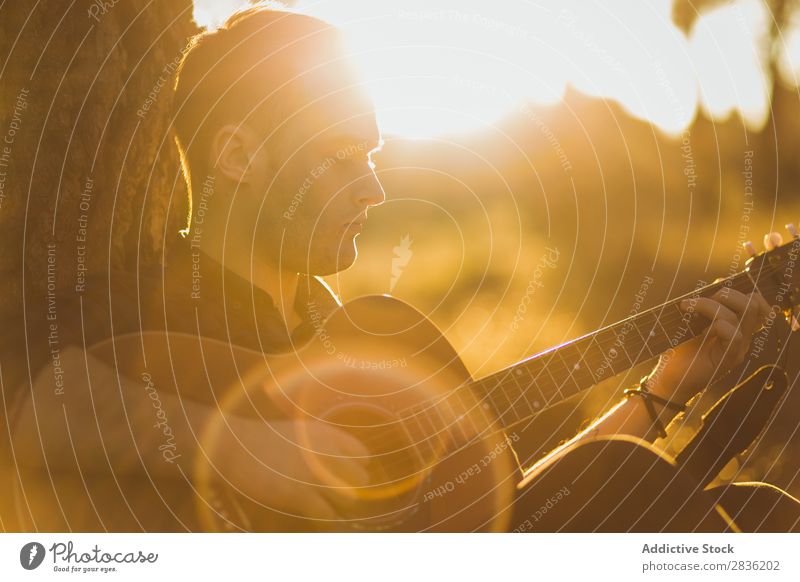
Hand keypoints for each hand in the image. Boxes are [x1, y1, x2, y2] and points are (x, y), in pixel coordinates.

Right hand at [213, 418, 369, 521]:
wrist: (237, 447)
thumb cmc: (264, 439)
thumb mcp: (300, 431)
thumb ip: (321, 443)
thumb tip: (337, 461)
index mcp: (328, 434)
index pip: (362, 455)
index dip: (356, 468)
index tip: (345, 475)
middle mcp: (327, 452)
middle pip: (361, 479)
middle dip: (350, 489)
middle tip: (335, 495)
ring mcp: (315, 474)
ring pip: (348, 499)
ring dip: (339, 506)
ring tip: (325, 506)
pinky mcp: (300, 494)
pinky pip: (327, 515)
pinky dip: (324, 520)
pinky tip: (315, 517)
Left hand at [646, 233, 780, 403]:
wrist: (667, 379)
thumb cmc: (677, 350)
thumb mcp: (691, 323)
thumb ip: (705, 307)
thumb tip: (714, 285)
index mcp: (735, 327)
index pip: (755, 302)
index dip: (737, 290)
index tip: (711, 290)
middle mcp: (740, 337)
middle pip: (753, 304)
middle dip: (726, 294)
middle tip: (698, 301)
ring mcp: (736, 349)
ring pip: (740, 315)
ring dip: (710, 306)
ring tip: (687, 308)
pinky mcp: (728, 359)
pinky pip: (734, 334)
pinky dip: (715, 325)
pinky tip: (699, 330)